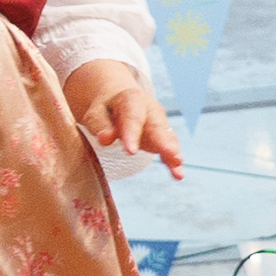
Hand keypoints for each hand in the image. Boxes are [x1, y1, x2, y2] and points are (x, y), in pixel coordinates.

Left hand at [62, 59, 183, 176]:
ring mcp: (159, 125)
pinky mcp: (162, 139)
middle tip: (170, 154)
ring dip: (172, 152)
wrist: (119, 101)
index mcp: (132, 100)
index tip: (131, 152)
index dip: (132, 134)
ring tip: (177, 164)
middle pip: (157, 127)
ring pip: (167, 139)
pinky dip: (172, 163)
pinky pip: (168, 151)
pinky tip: (178, 175)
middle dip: (164, 142)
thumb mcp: (96, 112)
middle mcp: (151, 111)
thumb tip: (105, 139)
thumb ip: (100, 124)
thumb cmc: (106, 109)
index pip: (132, 118)